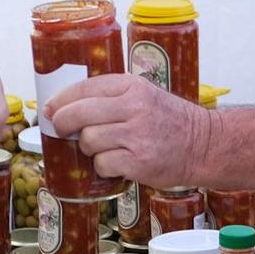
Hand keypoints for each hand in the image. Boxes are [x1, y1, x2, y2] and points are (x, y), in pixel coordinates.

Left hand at [46, 74, 212, 187]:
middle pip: (78, 114)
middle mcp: (134, 107)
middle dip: (62, 124)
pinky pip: (102, 164)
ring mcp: (137, 135)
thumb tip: (65, 106)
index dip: (60, 100)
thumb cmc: (170, 121)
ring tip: (105, 148)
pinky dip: (104, 167)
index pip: (84, 88)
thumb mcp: (144, 95)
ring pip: (88, 141)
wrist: (204, 145)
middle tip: (62, 131)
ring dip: (89, 148)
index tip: (49, 109)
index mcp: (132, 86)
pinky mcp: (139, 162)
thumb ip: (111, 97)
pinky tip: (117, 163)